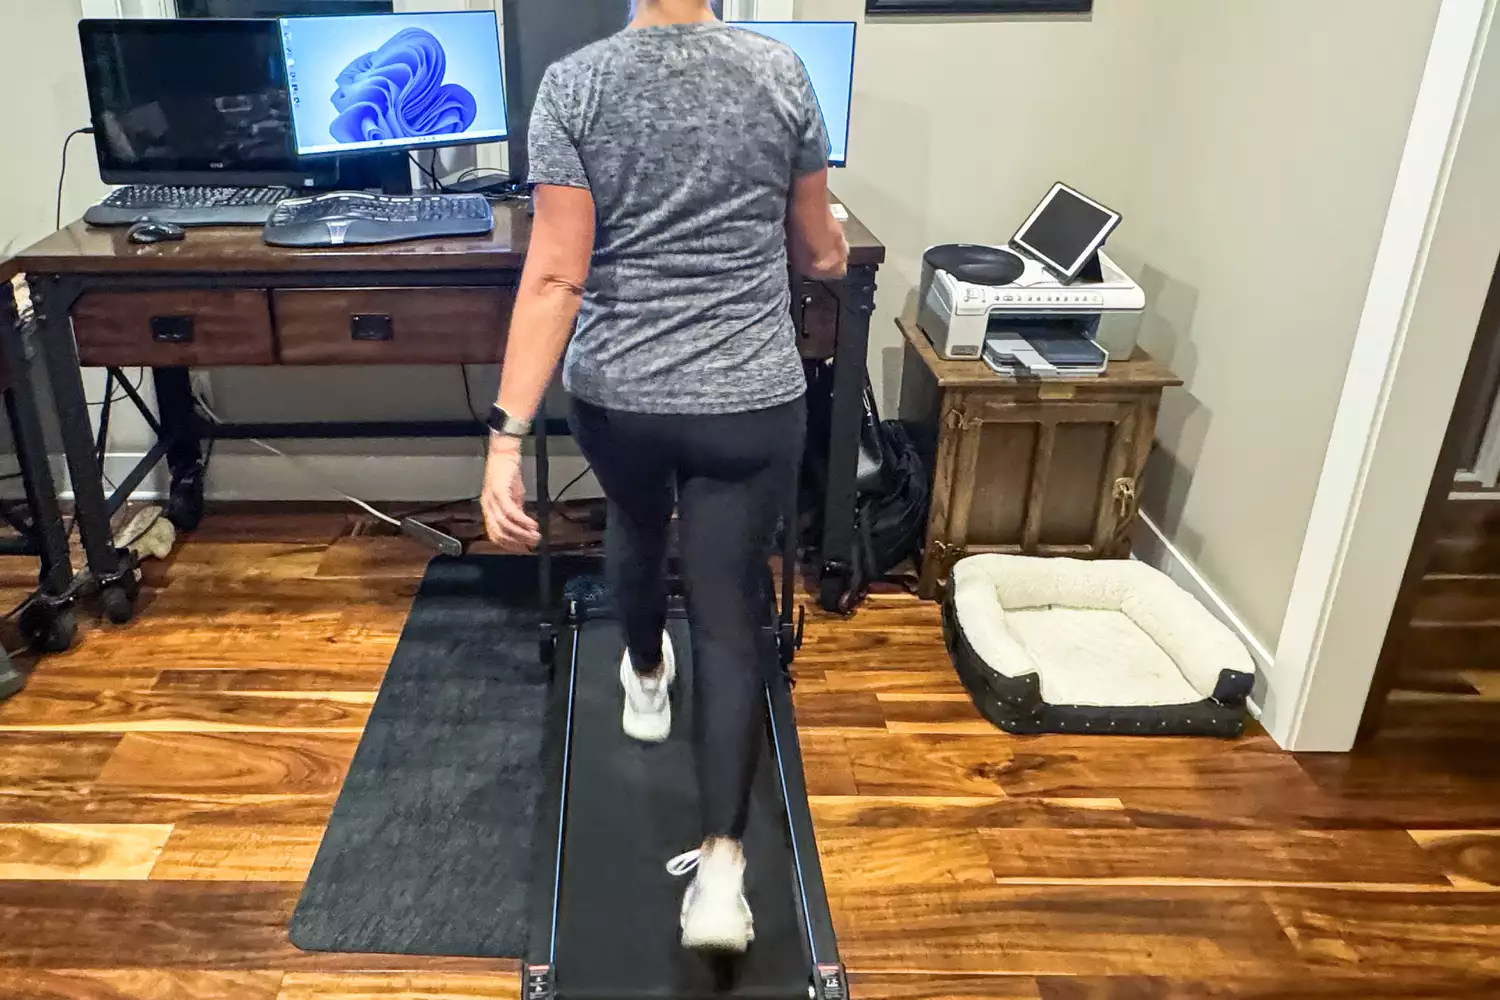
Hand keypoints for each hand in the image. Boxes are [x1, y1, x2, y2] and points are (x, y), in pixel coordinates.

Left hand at [482, 436, 540, 551]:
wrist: (504, 453)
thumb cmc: (507, 472)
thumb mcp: (512, 495)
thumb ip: (515, 510)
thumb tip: (523, 526)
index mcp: (489, 509)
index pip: (495, 534)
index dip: (508, 545)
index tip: (522, 549)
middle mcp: (488, 506)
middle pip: (500, 533)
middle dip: (517, 542)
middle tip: (532, 544)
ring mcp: (492, 500)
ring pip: (505, 525)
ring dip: (522, 534)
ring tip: (535, 536)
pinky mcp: (500, 492)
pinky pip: (511, 512)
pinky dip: (522, 521)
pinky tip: (533, 524)